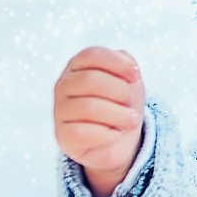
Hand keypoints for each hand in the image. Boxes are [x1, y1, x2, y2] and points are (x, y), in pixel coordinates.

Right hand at [54, 46, 145, 196]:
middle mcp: (63, 85)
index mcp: (78, 66)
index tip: (136, 77)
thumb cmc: (121, 103)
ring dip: (119, 115)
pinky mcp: (63, 135)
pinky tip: (115, 134)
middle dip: (120, 92)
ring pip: (89, 107)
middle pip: (91, 80)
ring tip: (132, 120)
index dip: (118, 64)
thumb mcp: (128, 79)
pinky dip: (107, 134)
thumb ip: (126, 64)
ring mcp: (60, 110)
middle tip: (131, 103)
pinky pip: (83, 132)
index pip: (93, 55)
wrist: (119, 140)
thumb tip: (126, 64)